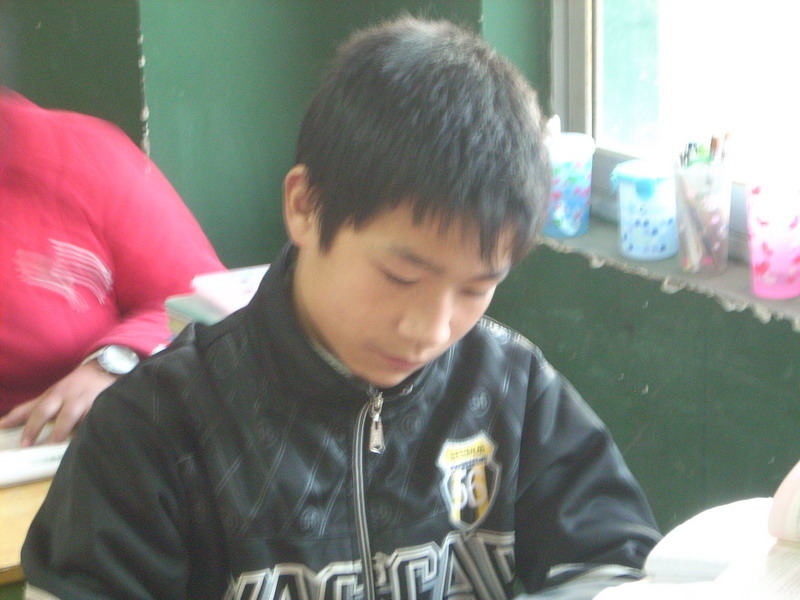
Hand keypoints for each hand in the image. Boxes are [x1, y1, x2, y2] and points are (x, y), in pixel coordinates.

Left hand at [0, 361, 116, 446]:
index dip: (31, 427)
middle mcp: (70, 398)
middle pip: (55, 413)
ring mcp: (88, 402)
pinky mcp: (105, 405)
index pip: (39, 411)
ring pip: (75, 416)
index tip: (22, 444)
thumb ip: (28, 409)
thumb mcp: (51, 394)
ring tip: (57, 446)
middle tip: (33, 445)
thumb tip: (3, 423)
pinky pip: (97, 417)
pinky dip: (92, 426)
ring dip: (65, 431)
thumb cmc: (73, 386)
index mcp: (56, 395)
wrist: (104, 369)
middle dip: (44, 428)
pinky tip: (88, 437)